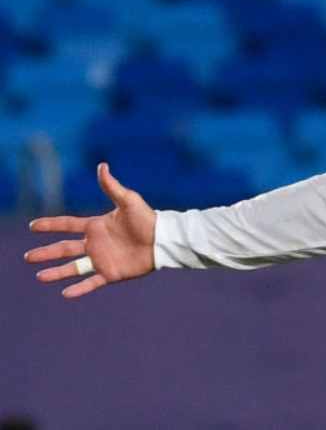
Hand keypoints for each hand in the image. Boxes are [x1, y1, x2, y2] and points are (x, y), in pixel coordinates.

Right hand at [24, 163, 156, 298]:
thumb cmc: (147, 218)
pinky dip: (78, 289)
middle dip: (46, 253)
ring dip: (56, 273)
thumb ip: (112, 186)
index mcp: (96, 226)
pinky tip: (64, 294)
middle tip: (28, 257)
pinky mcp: (111, 273)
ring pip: (73, 268)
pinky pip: (91, 283)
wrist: (163, 239)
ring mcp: (102, 259)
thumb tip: (102, 166)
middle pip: (65, 248)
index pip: (68, 225)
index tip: (32, 225)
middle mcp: (96, 243)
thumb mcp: (128, 201)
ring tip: (39, 277)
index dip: (51, 225)